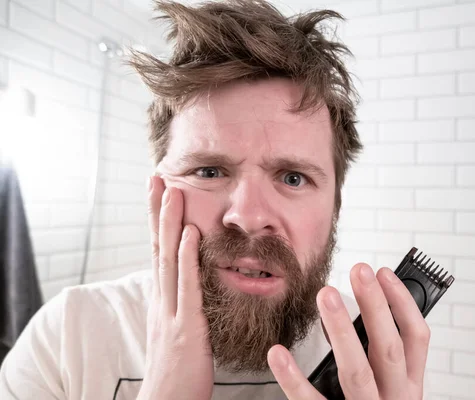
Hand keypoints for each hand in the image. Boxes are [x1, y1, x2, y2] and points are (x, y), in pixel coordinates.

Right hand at [137, 176, 213, 399]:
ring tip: (172, 191)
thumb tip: (186, 284)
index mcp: (163, 300)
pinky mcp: (187, 328)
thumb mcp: (175, 330)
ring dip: (169, 224)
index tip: (158, 193)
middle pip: (157, 247)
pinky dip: (187, 258)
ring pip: (168, 260)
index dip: (156, 222)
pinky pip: (188, 287)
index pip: (157, 252)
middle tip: (157, 177)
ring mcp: (172, 312)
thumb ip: (180, 304)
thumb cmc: (177, 370)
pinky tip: (189, 234)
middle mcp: (163, 300)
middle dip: (156, 212)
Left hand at [267, 263, 429, 399]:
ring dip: (340, 330)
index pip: (416, 339)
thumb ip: (385, 360)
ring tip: (326, 295)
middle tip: (359, 271)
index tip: (385, 273)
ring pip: (356, 372)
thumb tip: (368, 311)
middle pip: (388, 349)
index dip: (403, 303)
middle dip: (375, 306)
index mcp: (410, 387)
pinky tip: (278, 353)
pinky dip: (293, 379)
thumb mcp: (394, 390)